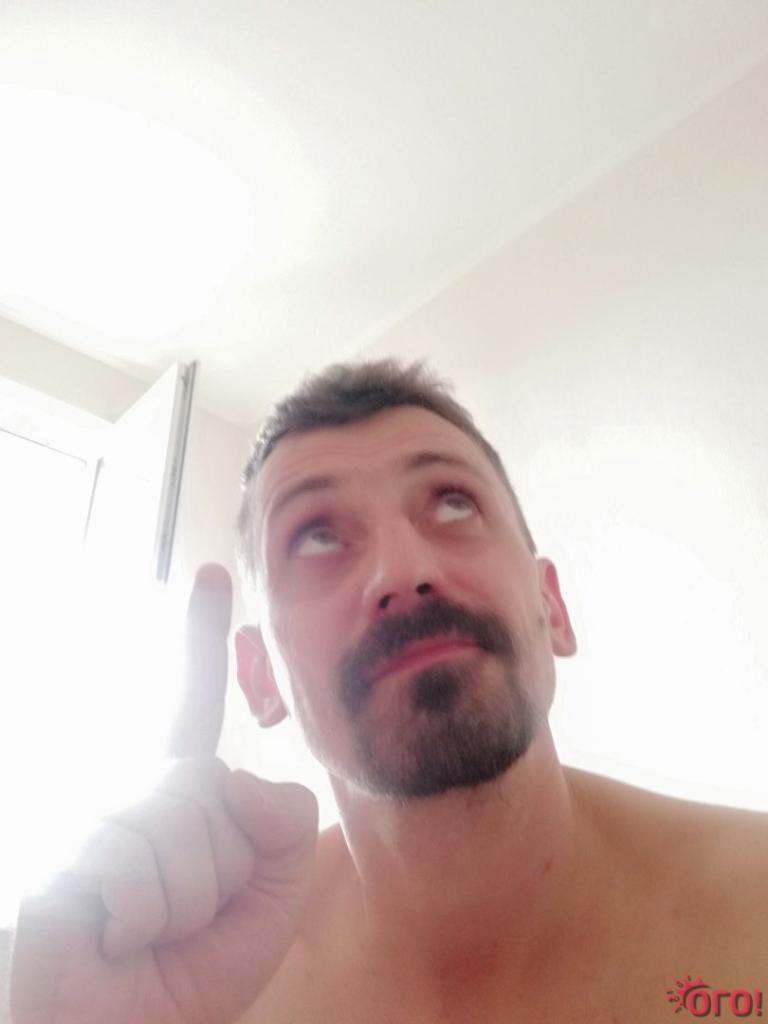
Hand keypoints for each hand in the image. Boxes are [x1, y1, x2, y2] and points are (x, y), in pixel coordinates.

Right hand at [10, 564, 317, 1023]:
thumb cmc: (182, 979)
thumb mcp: (265, 906)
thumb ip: (281, 832)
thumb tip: (239, 778)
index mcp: (181, 799)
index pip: (192, 704)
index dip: (203, 639)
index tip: (212, 575)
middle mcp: (134, 795)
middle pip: (217, 787)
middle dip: (222, 873)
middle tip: (177, 921)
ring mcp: (97, 821)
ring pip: (185, 830)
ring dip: (183, 907)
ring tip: (140, 934)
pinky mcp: (64, 856)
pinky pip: (139, 870)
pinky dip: (141, 925)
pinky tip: (107, 938)